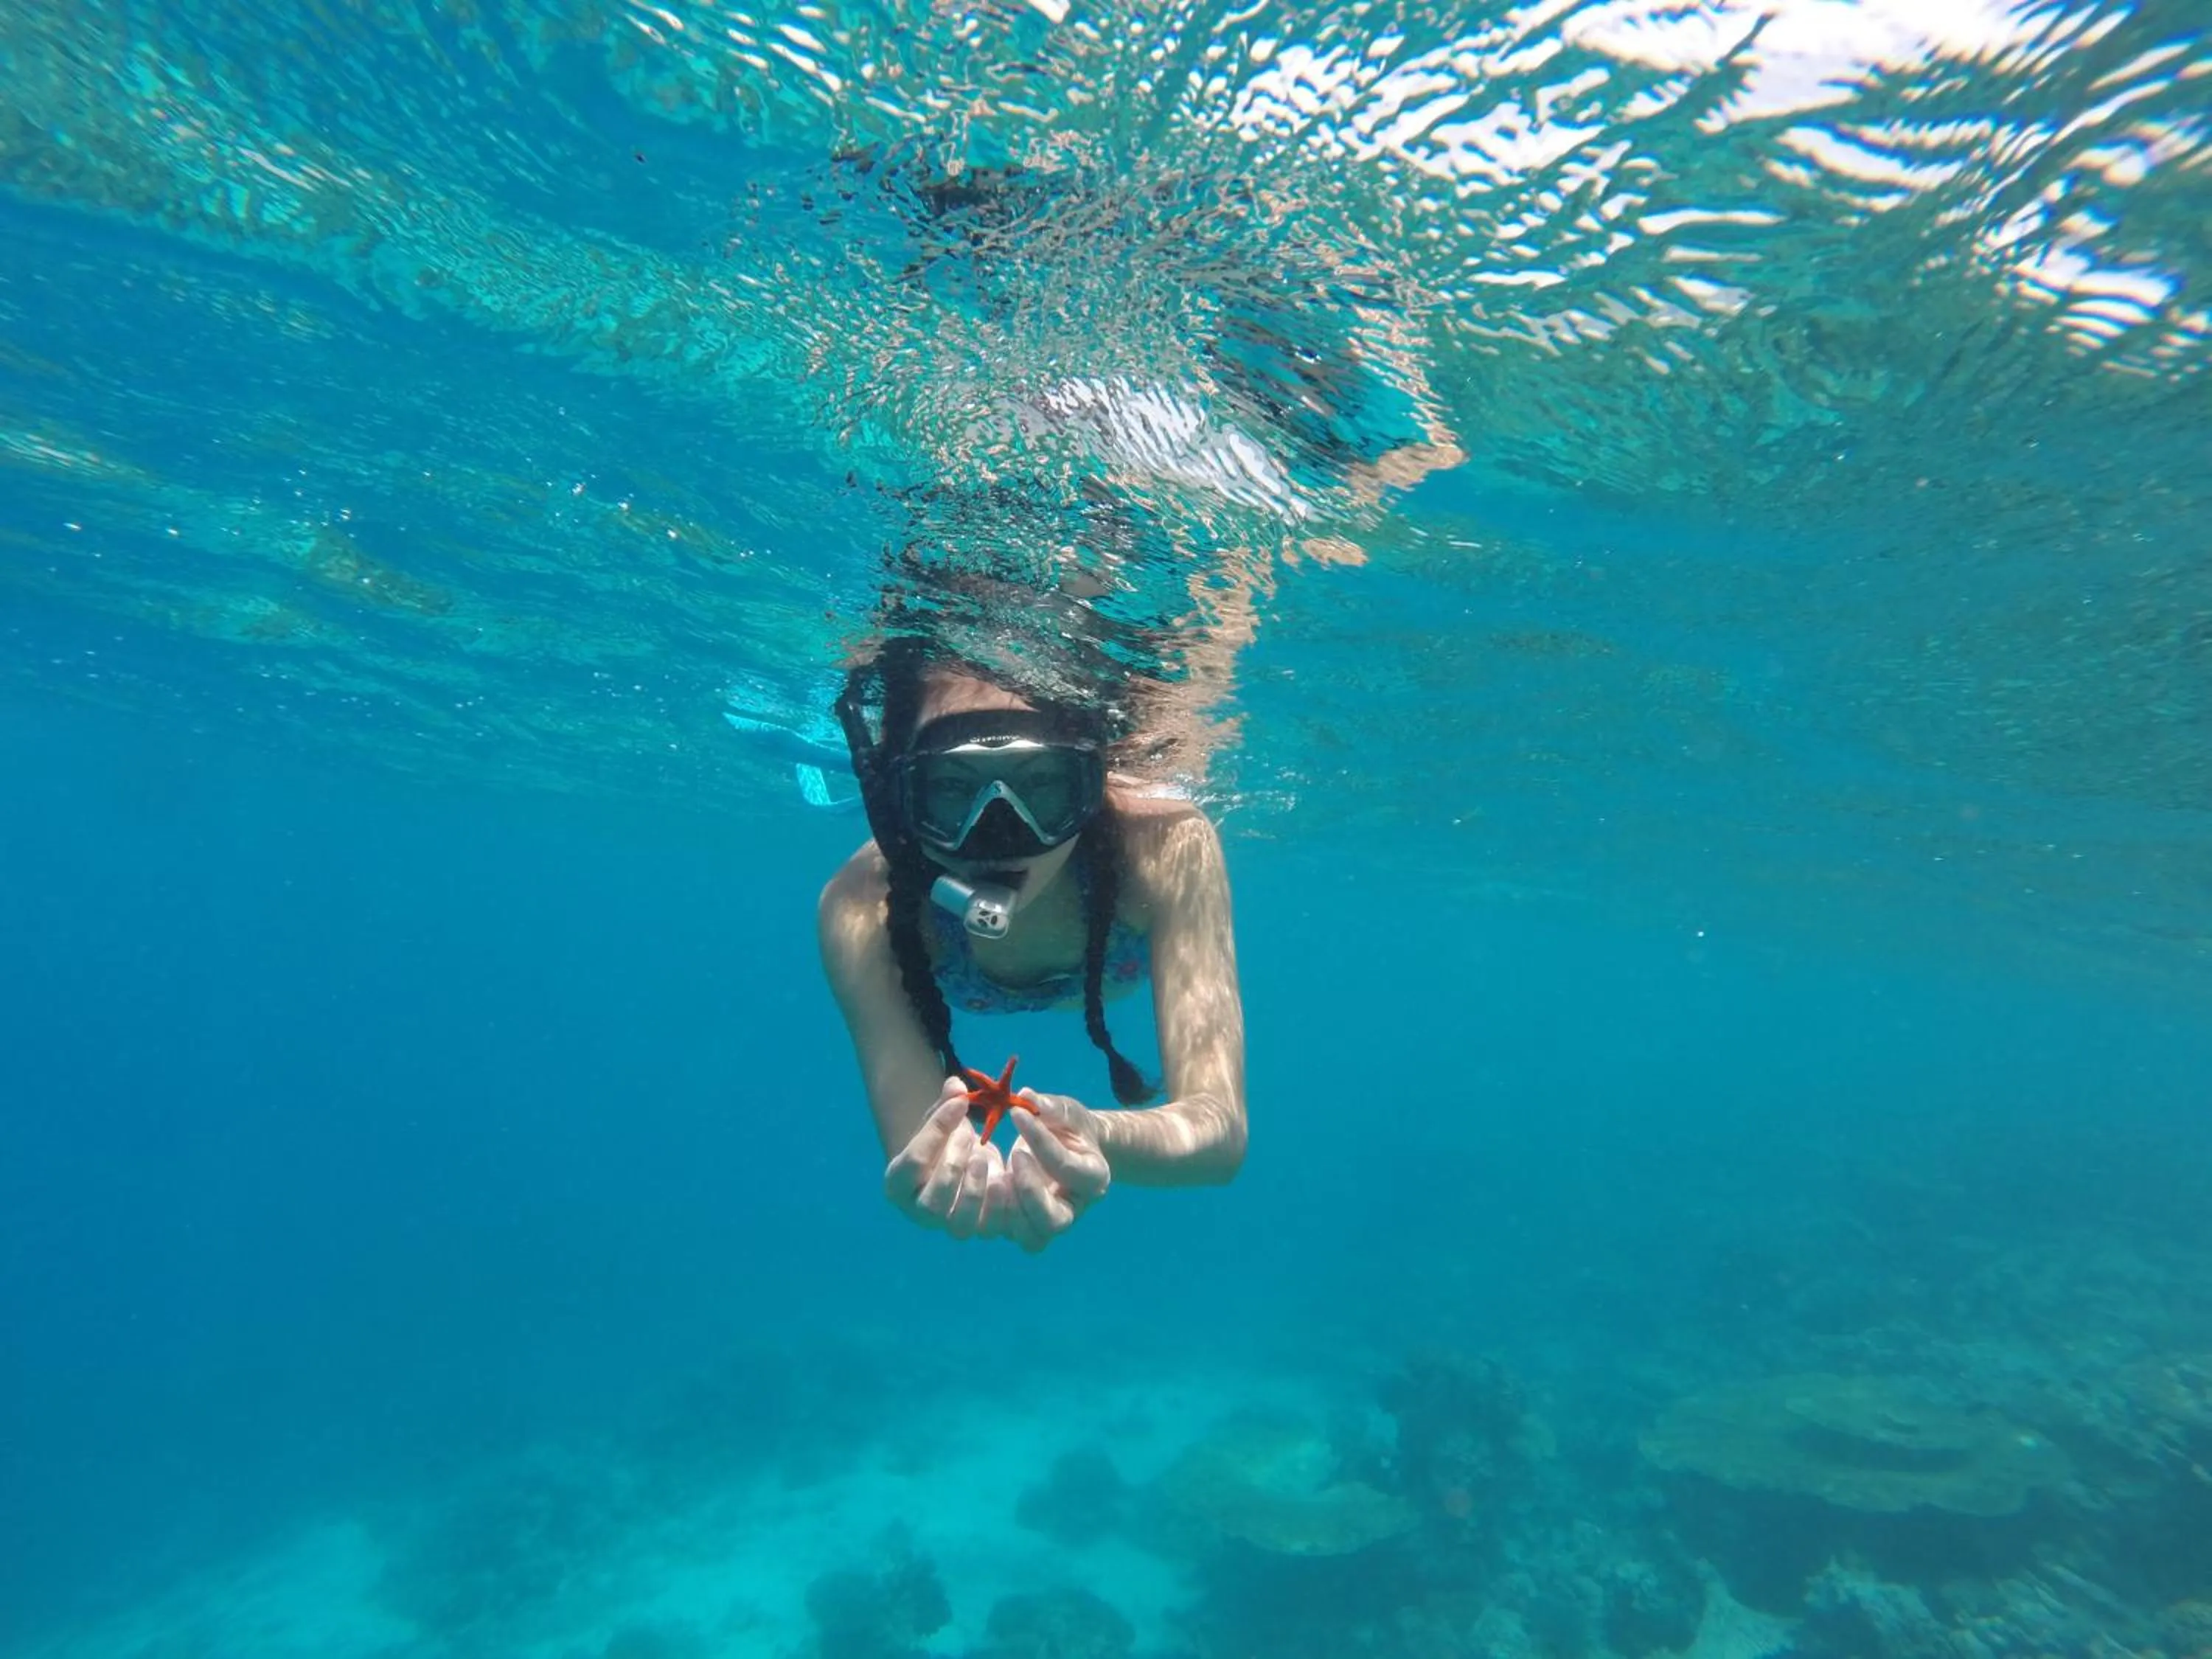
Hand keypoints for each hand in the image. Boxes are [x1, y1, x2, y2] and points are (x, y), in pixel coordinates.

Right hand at [883, 1076, 1015, 1240]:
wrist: (960, 1162)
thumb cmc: (944, 1139)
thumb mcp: (942, 1119)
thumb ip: (946, 1103)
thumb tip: (956, 1085)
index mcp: (898, 1182)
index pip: (911, 1163)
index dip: (936, 1131)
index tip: (960, 1102)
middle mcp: (918, 1211)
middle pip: (932, 1203)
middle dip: (954, 1165)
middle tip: (971, 1134)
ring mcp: (948, 1224)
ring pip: (959, 1224)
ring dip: (976, 1188)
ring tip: (985, 1156)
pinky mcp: (977, 1229)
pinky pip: (989, 1228)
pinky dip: (1000, 1203)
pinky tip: (1006, 1173)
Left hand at [1004, 1090, 1110, 1253]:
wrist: (1070, 1149)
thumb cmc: (1070, 1128)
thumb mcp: (1066, 1112)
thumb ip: (1051, 1107)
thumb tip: (1026, 1096)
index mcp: (1093, 1177)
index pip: (1068, 1167)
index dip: (1041, 1141)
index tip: (1018, 1113)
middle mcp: (1073, 1209)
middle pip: (1053, 1221)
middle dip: (1029, 1190)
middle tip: (1015, 1155)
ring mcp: (1047, 1223)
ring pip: (1030, 1238)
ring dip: (1008, 1207)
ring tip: (999, 1173)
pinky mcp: (1025, 1227)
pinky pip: (1011, 1235)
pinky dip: (995, 1215)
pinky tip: (991, 1182)